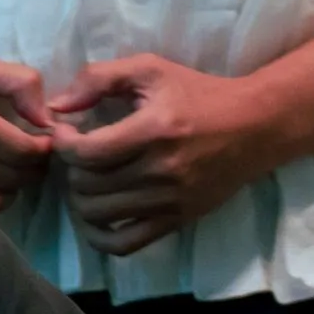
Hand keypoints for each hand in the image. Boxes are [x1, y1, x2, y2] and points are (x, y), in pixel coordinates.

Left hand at [45, 56, 283, 256]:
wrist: (256, 126)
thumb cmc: (199, 94)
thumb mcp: (150, 69)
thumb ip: (99, 78)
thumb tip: (56, 105)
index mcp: (154, 131)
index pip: (86, 153)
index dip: (63, 144)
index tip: (66, 132)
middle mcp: (162, 171)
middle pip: (87, 185)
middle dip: (69, 168)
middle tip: (77, 154)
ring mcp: (170, 201)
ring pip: (98, 214)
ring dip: (79, 197)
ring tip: (86, 178)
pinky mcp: (178, 220)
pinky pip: (125, 244)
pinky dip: (99, 235)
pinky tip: (96, 215)